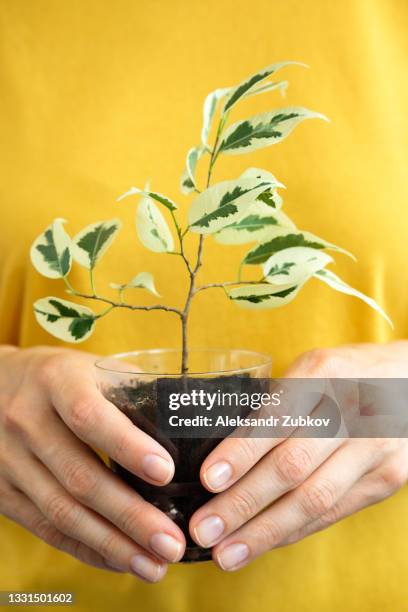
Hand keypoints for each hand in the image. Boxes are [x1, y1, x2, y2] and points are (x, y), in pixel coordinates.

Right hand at [0, 346, 184, 580]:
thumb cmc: (62, 377)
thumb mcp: (93, 368)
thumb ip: (135, 391)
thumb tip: (191, 422)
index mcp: (56, 382)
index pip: (89, 416)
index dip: (126, 446)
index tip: (165, 472)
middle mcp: (28, 421)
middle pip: (79, 476)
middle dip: (130, 515)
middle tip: (172, 541)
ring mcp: (10, 460)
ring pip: (62, 511)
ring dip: (111, 544)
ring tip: (154, 564)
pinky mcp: (3, 491)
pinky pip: (45, 528)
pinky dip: (85, 548)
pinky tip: (120, 560)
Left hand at [189, 341, 407, 570]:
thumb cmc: (346, 374)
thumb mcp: (311, 369)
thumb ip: (277, 403)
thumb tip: (222, 453)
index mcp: (323, 373)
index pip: (276, 418)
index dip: (242, 452)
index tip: (209, 479)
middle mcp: (351, 411)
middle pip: (293, 466)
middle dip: (243, 502)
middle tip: (204, 528)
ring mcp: (373, 448)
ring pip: (314, 499)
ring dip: (265, 531)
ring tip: (227, 552)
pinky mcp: (387, 477)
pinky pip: (334, 512)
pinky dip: (294, 531)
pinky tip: (264, 543)